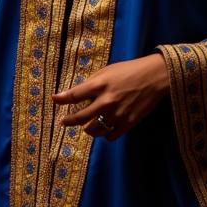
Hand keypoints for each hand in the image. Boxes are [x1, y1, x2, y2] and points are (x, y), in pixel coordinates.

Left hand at [52, 53, 170, 138]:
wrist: (153, 78)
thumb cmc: (127, 71)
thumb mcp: (106, 71)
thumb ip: (92, 83)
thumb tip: (79, 94)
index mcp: (99, 85)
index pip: (74, 95)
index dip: (61, 99)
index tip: (54, 100)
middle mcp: (106, 101)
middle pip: (81, 116)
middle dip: (69, 120)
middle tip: (63, 122)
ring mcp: (117, 114)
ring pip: (95, 129)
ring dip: (87, 129)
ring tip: (84, 127)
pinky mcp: (129, 123)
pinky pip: (111, 135)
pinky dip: (104, 134)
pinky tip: (102, 130)